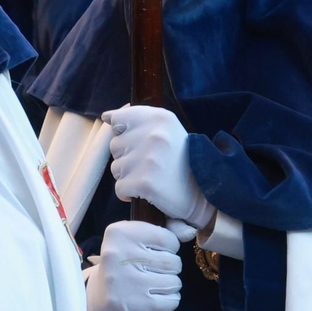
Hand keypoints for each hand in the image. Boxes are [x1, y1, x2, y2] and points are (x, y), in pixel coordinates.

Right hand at [86, 221, 182, 310]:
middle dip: (172, 268)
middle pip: (172, 261)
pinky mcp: (129, 303)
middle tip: (157, 270)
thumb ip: (163, 230)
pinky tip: (158, 297)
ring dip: (172, 285)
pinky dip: (170, 301)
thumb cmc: (124, 261)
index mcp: (119, 232)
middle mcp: (118, 254)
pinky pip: (170, 302)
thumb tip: (189, 231)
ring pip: (173, 282)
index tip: (158, 252)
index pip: (167, 238)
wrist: (99, 293)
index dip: (170, 247)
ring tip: (157, 283)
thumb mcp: (135, 238)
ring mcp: (124, 280)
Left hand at [102, 105, 213, 229]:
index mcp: (159, 117)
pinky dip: (129, 194)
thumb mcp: (168, 130)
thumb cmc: (181, 160)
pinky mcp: (144, 182)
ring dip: (128, 177)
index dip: (122, 133)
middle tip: (150, 164)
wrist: (204, 193)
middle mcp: (153, 134)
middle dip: (127, 157)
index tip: (134, 142)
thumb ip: (139, 121)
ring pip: (116, 168)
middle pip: (115, 146)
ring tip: (151, 177)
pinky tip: (147, 192)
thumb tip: (107, 116)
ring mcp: (148, 158)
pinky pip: (119, 188)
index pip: (119, 119)